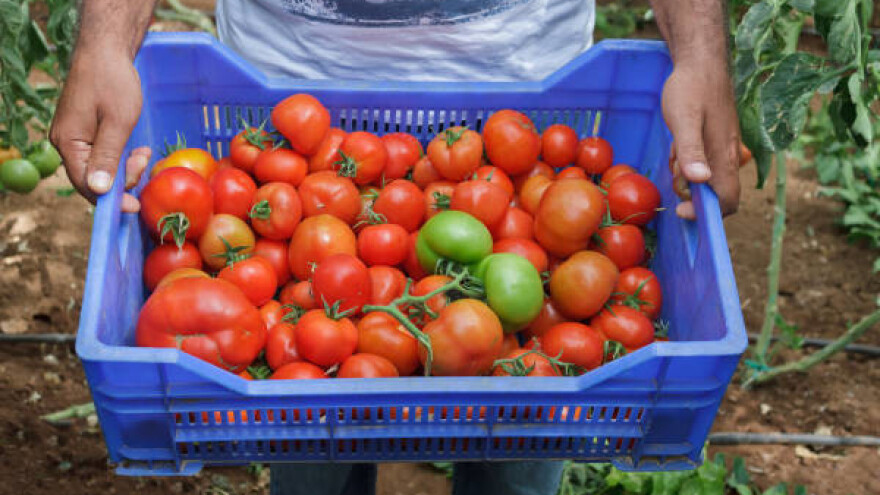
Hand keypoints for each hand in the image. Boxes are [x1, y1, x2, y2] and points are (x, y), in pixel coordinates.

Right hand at [50, 47, 149, 212]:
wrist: (106, 51)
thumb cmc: (113, 82)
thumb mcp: (117, 122)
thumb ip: (107, 157)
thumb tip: (98, 190)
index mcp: (68, 143)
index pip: (86, 185)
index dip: (111, 200)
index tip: (135, 207)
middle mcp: (66, 144)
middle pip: (93, 180)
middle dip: (123, 179)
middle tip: (144, 162)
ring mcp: (75, 138)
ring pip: (101, 170)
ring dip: (125, 168)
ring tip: (143, 154)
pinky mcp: (85, 133)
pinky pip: (102, 157)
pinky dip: (121, 158)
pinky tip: (137, 151)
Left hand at [662, 59, 740, 219]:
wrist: (700, 63)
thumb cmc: (691, 89)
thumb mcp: (685, 119)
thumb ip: (692, 150)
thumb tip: (700, 181)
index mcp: (724, 156)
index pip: (728, 200)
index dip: (706, 212)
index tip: (680, 207)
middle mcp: (730, 156)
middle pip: (718, 193)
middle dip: (694, 194)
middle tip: (675, 173)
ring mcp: (725, 148)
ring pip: (711, 179)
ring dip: (690, 177)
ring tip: (675, 154)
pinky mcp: (718, 141)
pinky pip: (706, 164)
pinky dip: (690, 163)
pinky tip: (679, 146)